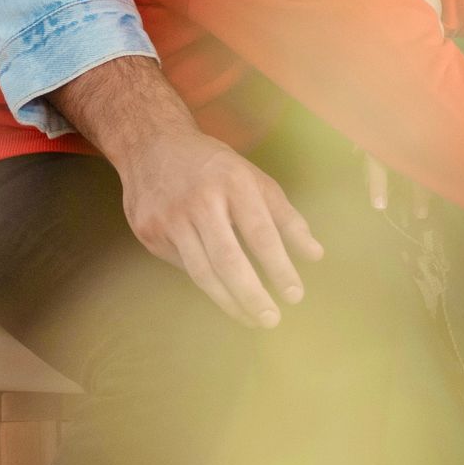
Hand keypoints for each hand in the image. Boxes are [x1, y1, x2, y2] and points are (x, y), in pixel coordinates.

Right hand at [52, 57, 319, 328]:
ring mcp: (169, 218)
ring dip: (229, 301)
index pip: (261, 233)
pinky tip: (221, 291)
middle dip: (252, 295)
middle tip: (271, 319)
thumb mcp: (255, 180)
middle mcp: (199, 200)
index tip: (295, 295)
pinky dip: (205, 282)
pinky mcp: (148, 232)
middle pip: (228, 259)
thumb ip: (286, 218)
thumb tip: (315, 255)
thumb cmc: (215, 167)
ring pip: (201, 272)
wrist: (152, 144)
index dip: (279, 267)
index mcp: (233, 182)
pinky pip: (183, 267)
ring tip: (251, 318)